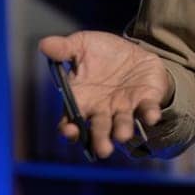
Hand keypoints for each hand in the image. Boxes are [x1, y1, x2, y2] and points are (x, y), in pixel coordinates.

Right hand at [38, 31, 173, 159]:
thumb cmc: (101, 53)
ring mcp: (125, 108)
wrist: (132, 51)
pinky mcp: (146, 100)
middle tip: (103, 150)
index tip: (69, 131)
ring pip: (123, 125)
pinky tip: (151, 117)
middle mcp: (103, 110)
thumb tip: (44, 44)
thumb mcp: (81, 45)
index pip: (71, 121)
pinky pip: (147, 110)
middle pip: (99, 130)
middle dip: (100, 140)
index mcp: (82, 100)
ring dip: (123, 131)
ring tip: (123, 136)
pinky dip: (149, 115)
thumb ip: (64, 48)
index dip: (69, 129)